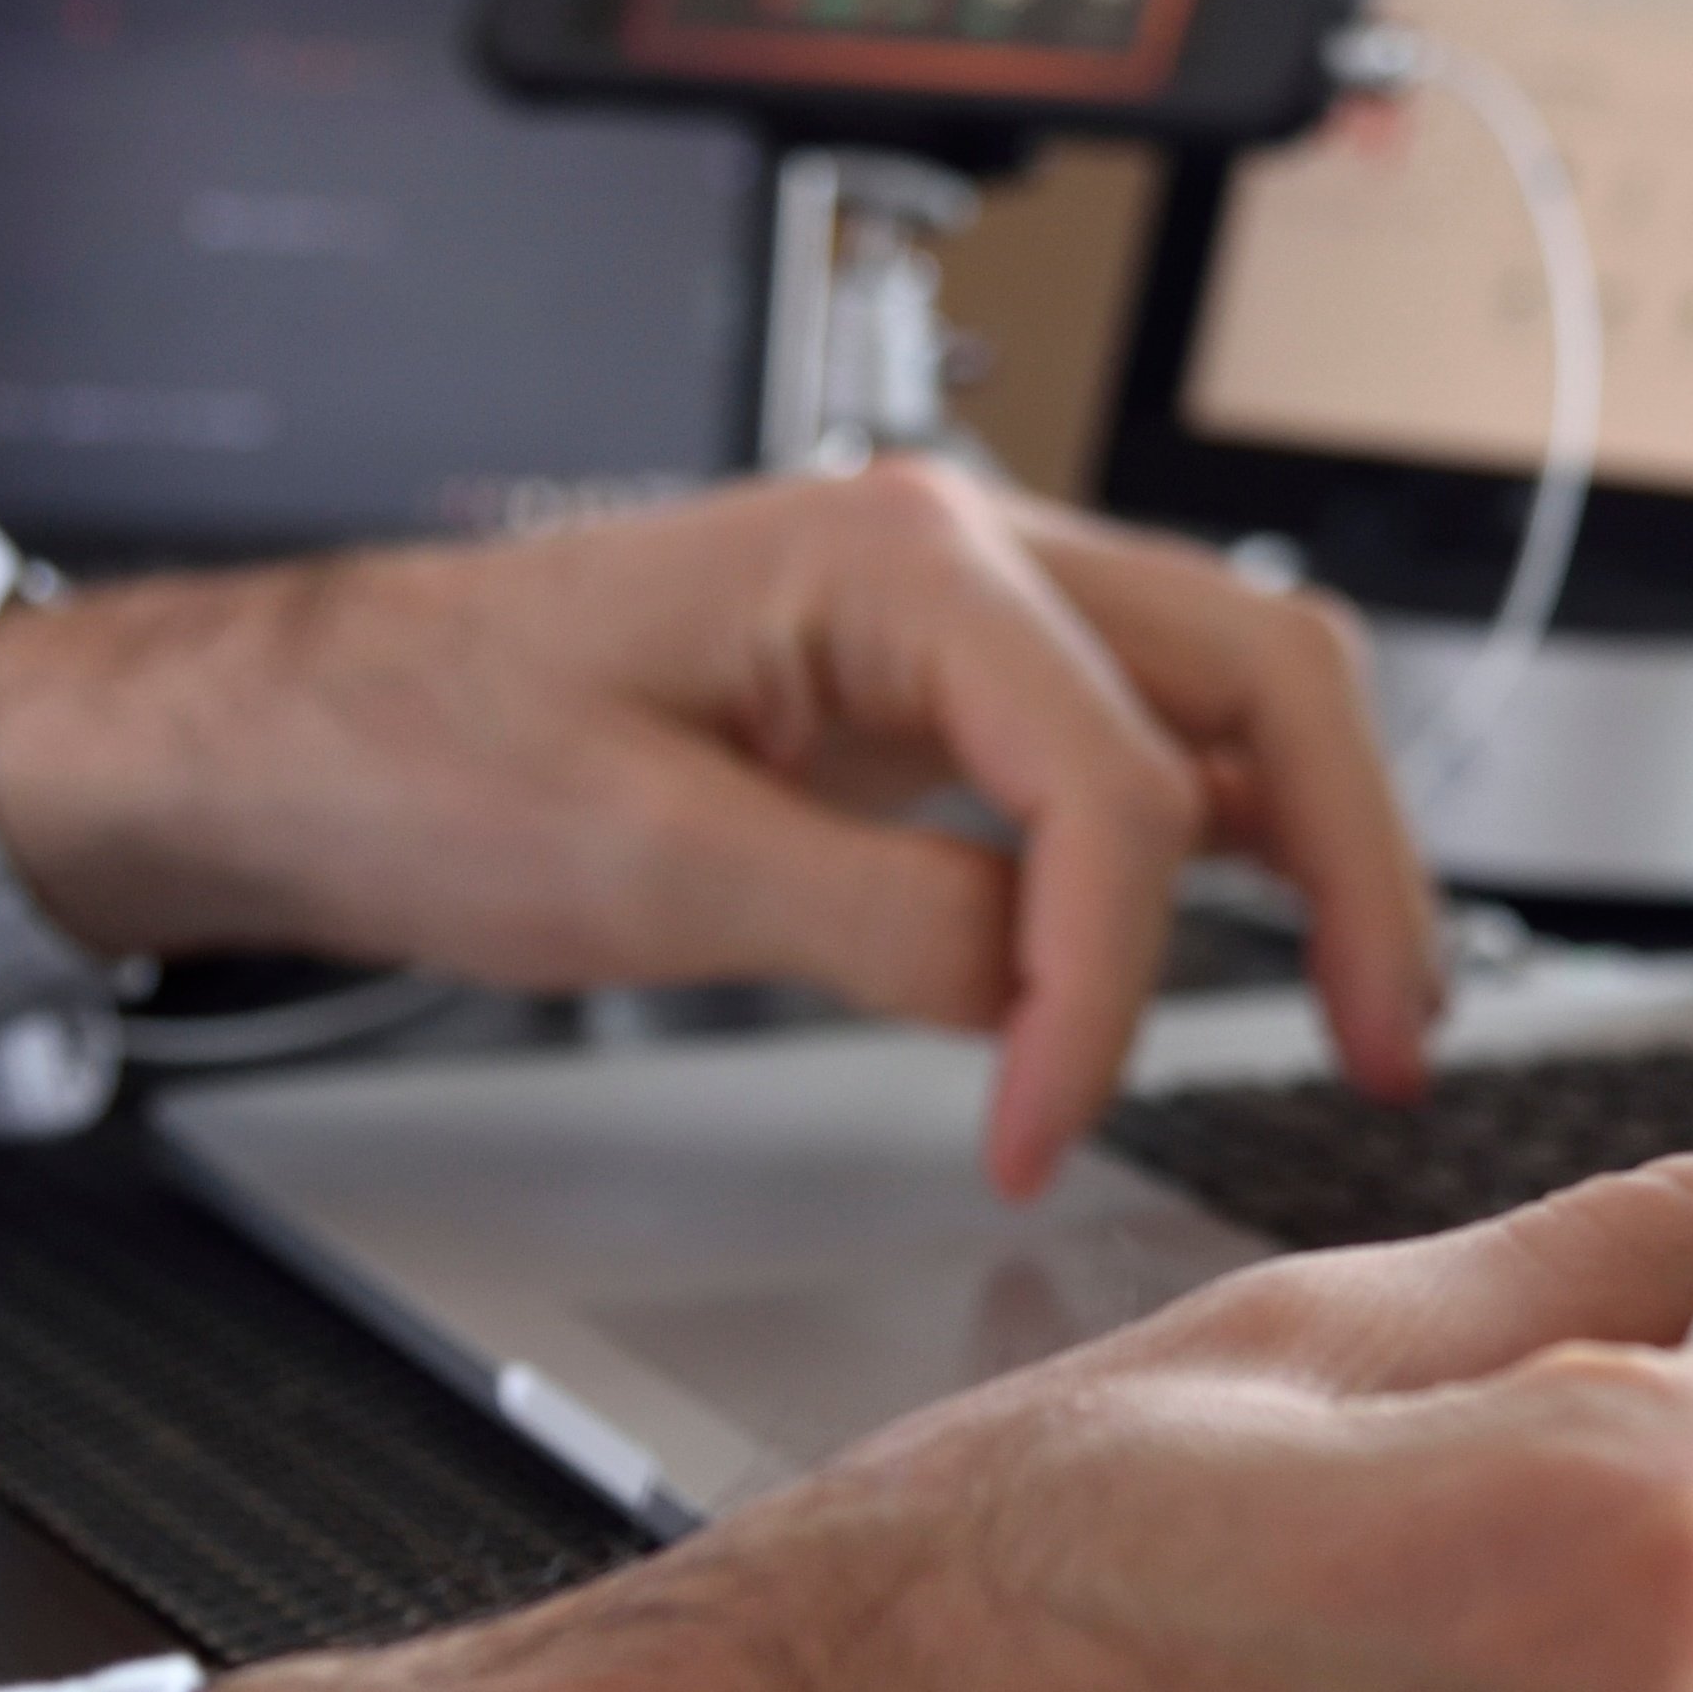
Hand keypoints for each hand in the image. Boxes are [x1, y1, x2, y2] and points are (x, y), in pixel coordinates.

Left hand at [0, 463, 1437, 1189]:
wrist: (305, 726)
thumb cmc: (422, 752)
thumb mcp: (639, 861)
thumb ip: (879, 923)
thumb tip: (1043, 988)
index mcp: (903, 555)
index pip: (1113, 783)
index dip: (1107, 986)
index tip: (1042, 1139)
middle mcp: (966, 552)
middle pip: (1266, 679)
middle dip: (1358, 865)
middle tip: (1387, 1046)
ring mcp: (966, 615)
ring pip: (1239, 700)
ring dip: (1327, 847)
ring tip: (1375, 1011)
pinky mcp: (941, 693)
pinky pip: (1144, 750)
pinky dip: (1228, 848)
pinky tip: (1257, 950)